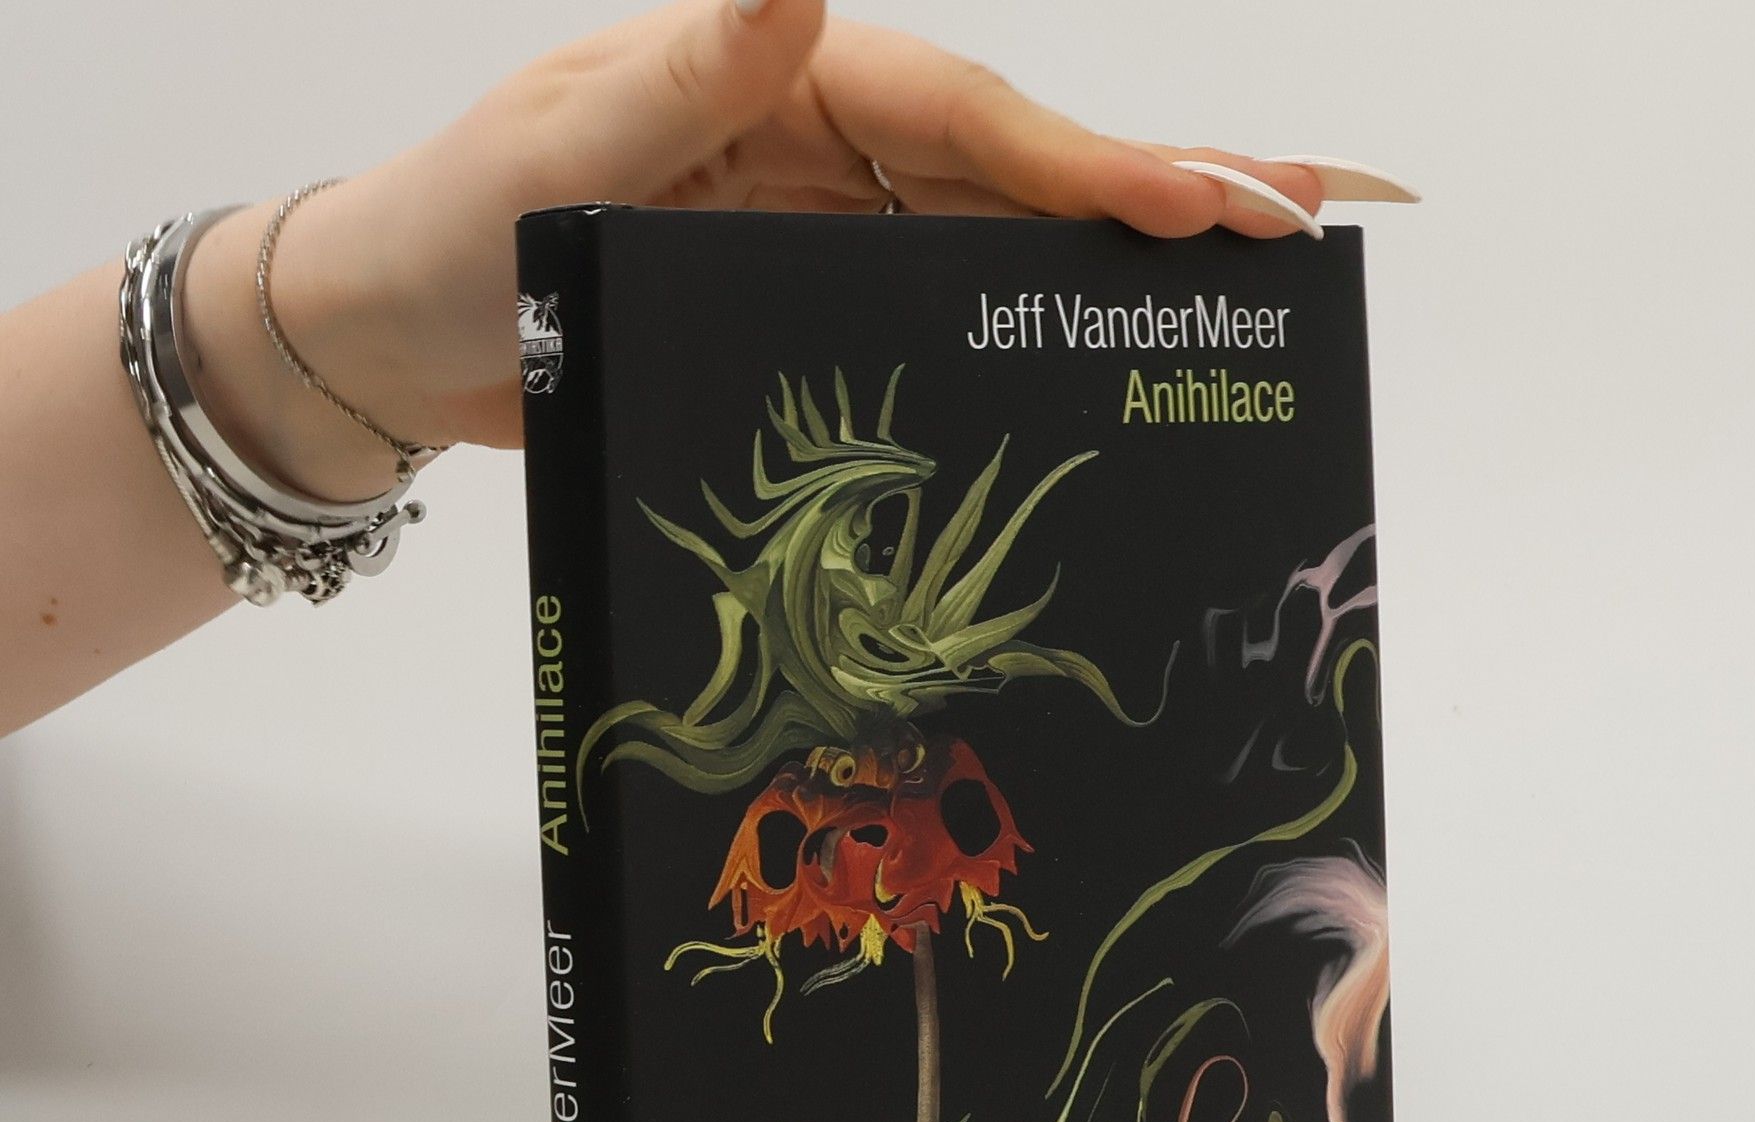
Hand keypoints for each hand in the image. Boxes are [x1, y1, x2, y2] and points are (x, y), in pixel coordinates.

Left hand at [183, 0, 1379, 499]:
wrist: (389, 341)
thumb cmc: (448, 232)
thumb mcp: (555, 152)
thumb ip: (684, 77)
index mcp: (779, 83)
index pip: (961, 118)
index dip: (1087, 160)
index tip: (1207, 201)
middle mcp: (823, 149)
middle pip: (1018, 170)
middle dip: (1163, 193)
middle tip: (1314, 217)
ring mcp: (824, 235)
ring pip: (1000, 244)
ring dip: (1123, 265)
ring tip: (1261, 282)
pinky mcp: (810, 314)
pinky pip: (940, 318)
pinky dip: (1031, 333)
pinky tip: (1108, 361)